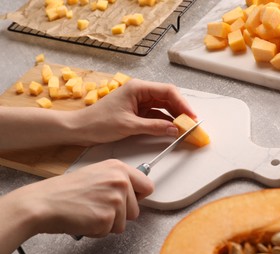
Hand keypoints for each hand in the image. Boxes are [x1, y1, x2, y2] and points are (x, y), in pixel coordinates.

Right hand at [10, 159, 153, 236]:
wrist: (43, 202)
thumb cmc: (64, 190)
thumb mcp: (96, 174)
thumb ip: (117, 181)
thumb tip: (135, 192)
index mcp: (118, 168)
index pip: (147, 186)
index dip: (138, 196)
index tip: (133, 199)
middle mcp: (120, 182)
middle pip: (136, 209)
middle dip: (120, 213)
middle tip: (98, 206)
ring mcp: (115, 200)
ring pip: (124, 223)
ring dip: (108, 222)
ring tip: (90, 211)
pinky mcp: (107, 218)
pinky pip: (110, 231)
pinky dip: (98, 230)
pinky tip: (85, 219)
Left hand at [76, 78, 196, 145]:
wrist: (79, 129)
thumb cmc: (98, 123)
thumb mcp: (129, 125)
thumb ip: (154, 127)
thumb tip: (174, 129)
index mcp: (138, 88)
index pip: (167, 91)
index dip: (182, 103)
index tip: (191, 115)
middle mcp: (140, 92)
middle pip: (167, 98)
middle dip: (180, 110)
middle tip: (190, 123)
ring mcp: (138, 102)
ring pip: (162, 107)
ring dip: (173, 116)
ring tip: (184, 127)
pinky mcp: (136, 112)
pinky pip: (155, 115)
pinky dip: (164, 122)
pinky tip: (171, 129)